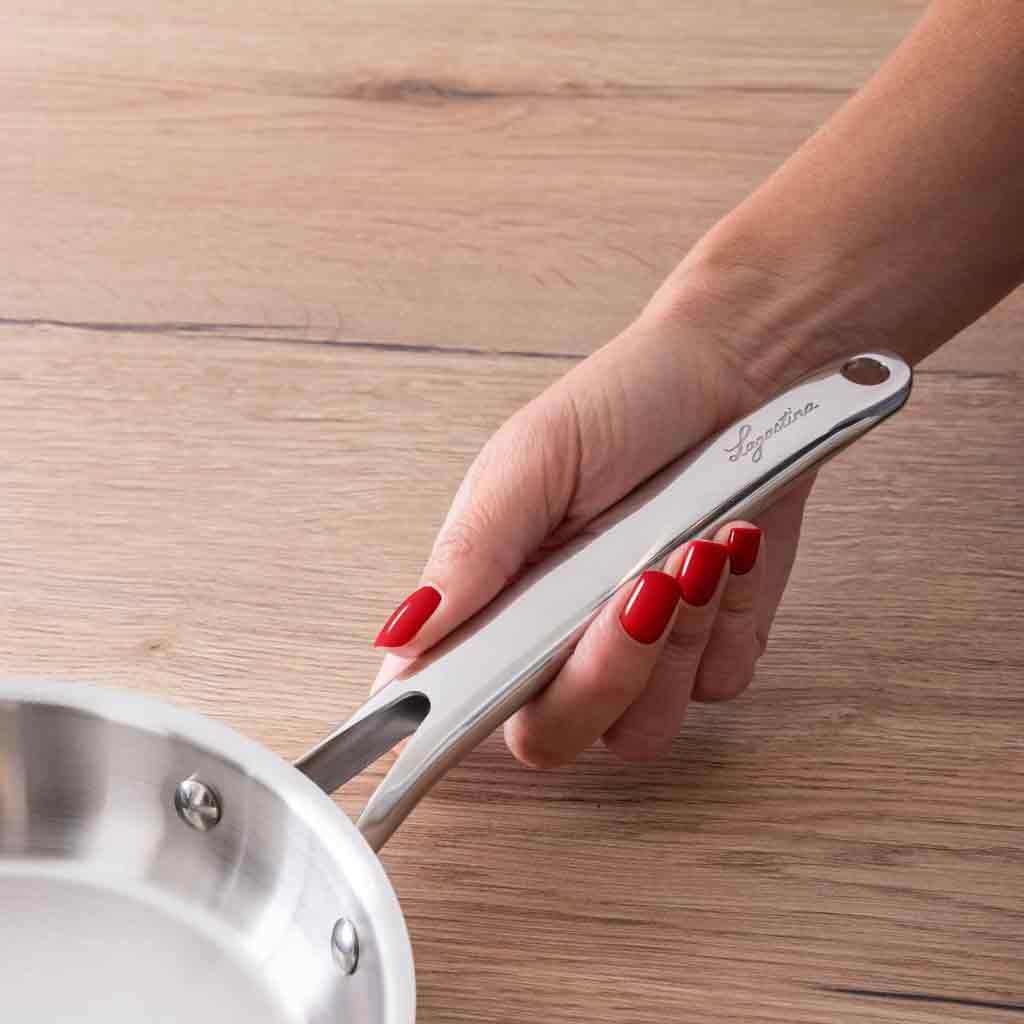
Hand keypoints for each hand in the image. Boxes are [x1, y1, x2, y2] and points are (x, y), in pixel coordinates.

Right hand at [371, 288, 814, 766]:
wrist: (735, 378)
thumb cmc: (623, 405)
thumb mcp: (534, 459)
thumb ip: (472, 551)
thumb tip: (401, 635)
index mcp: (494, 600)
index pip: (447, 699)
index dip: (450, 726)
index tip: (492, 694)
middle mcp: (556, 643)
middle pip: (551, 737)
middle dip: (602, 673)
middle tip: (641, 584)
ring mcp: (635, 656)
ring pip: (641, 728)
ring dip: (678, 637)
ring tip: (697, 547)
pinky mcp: (709, 650)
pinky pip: (716, 684)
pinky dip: (730, 619)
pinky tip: (729, 553)